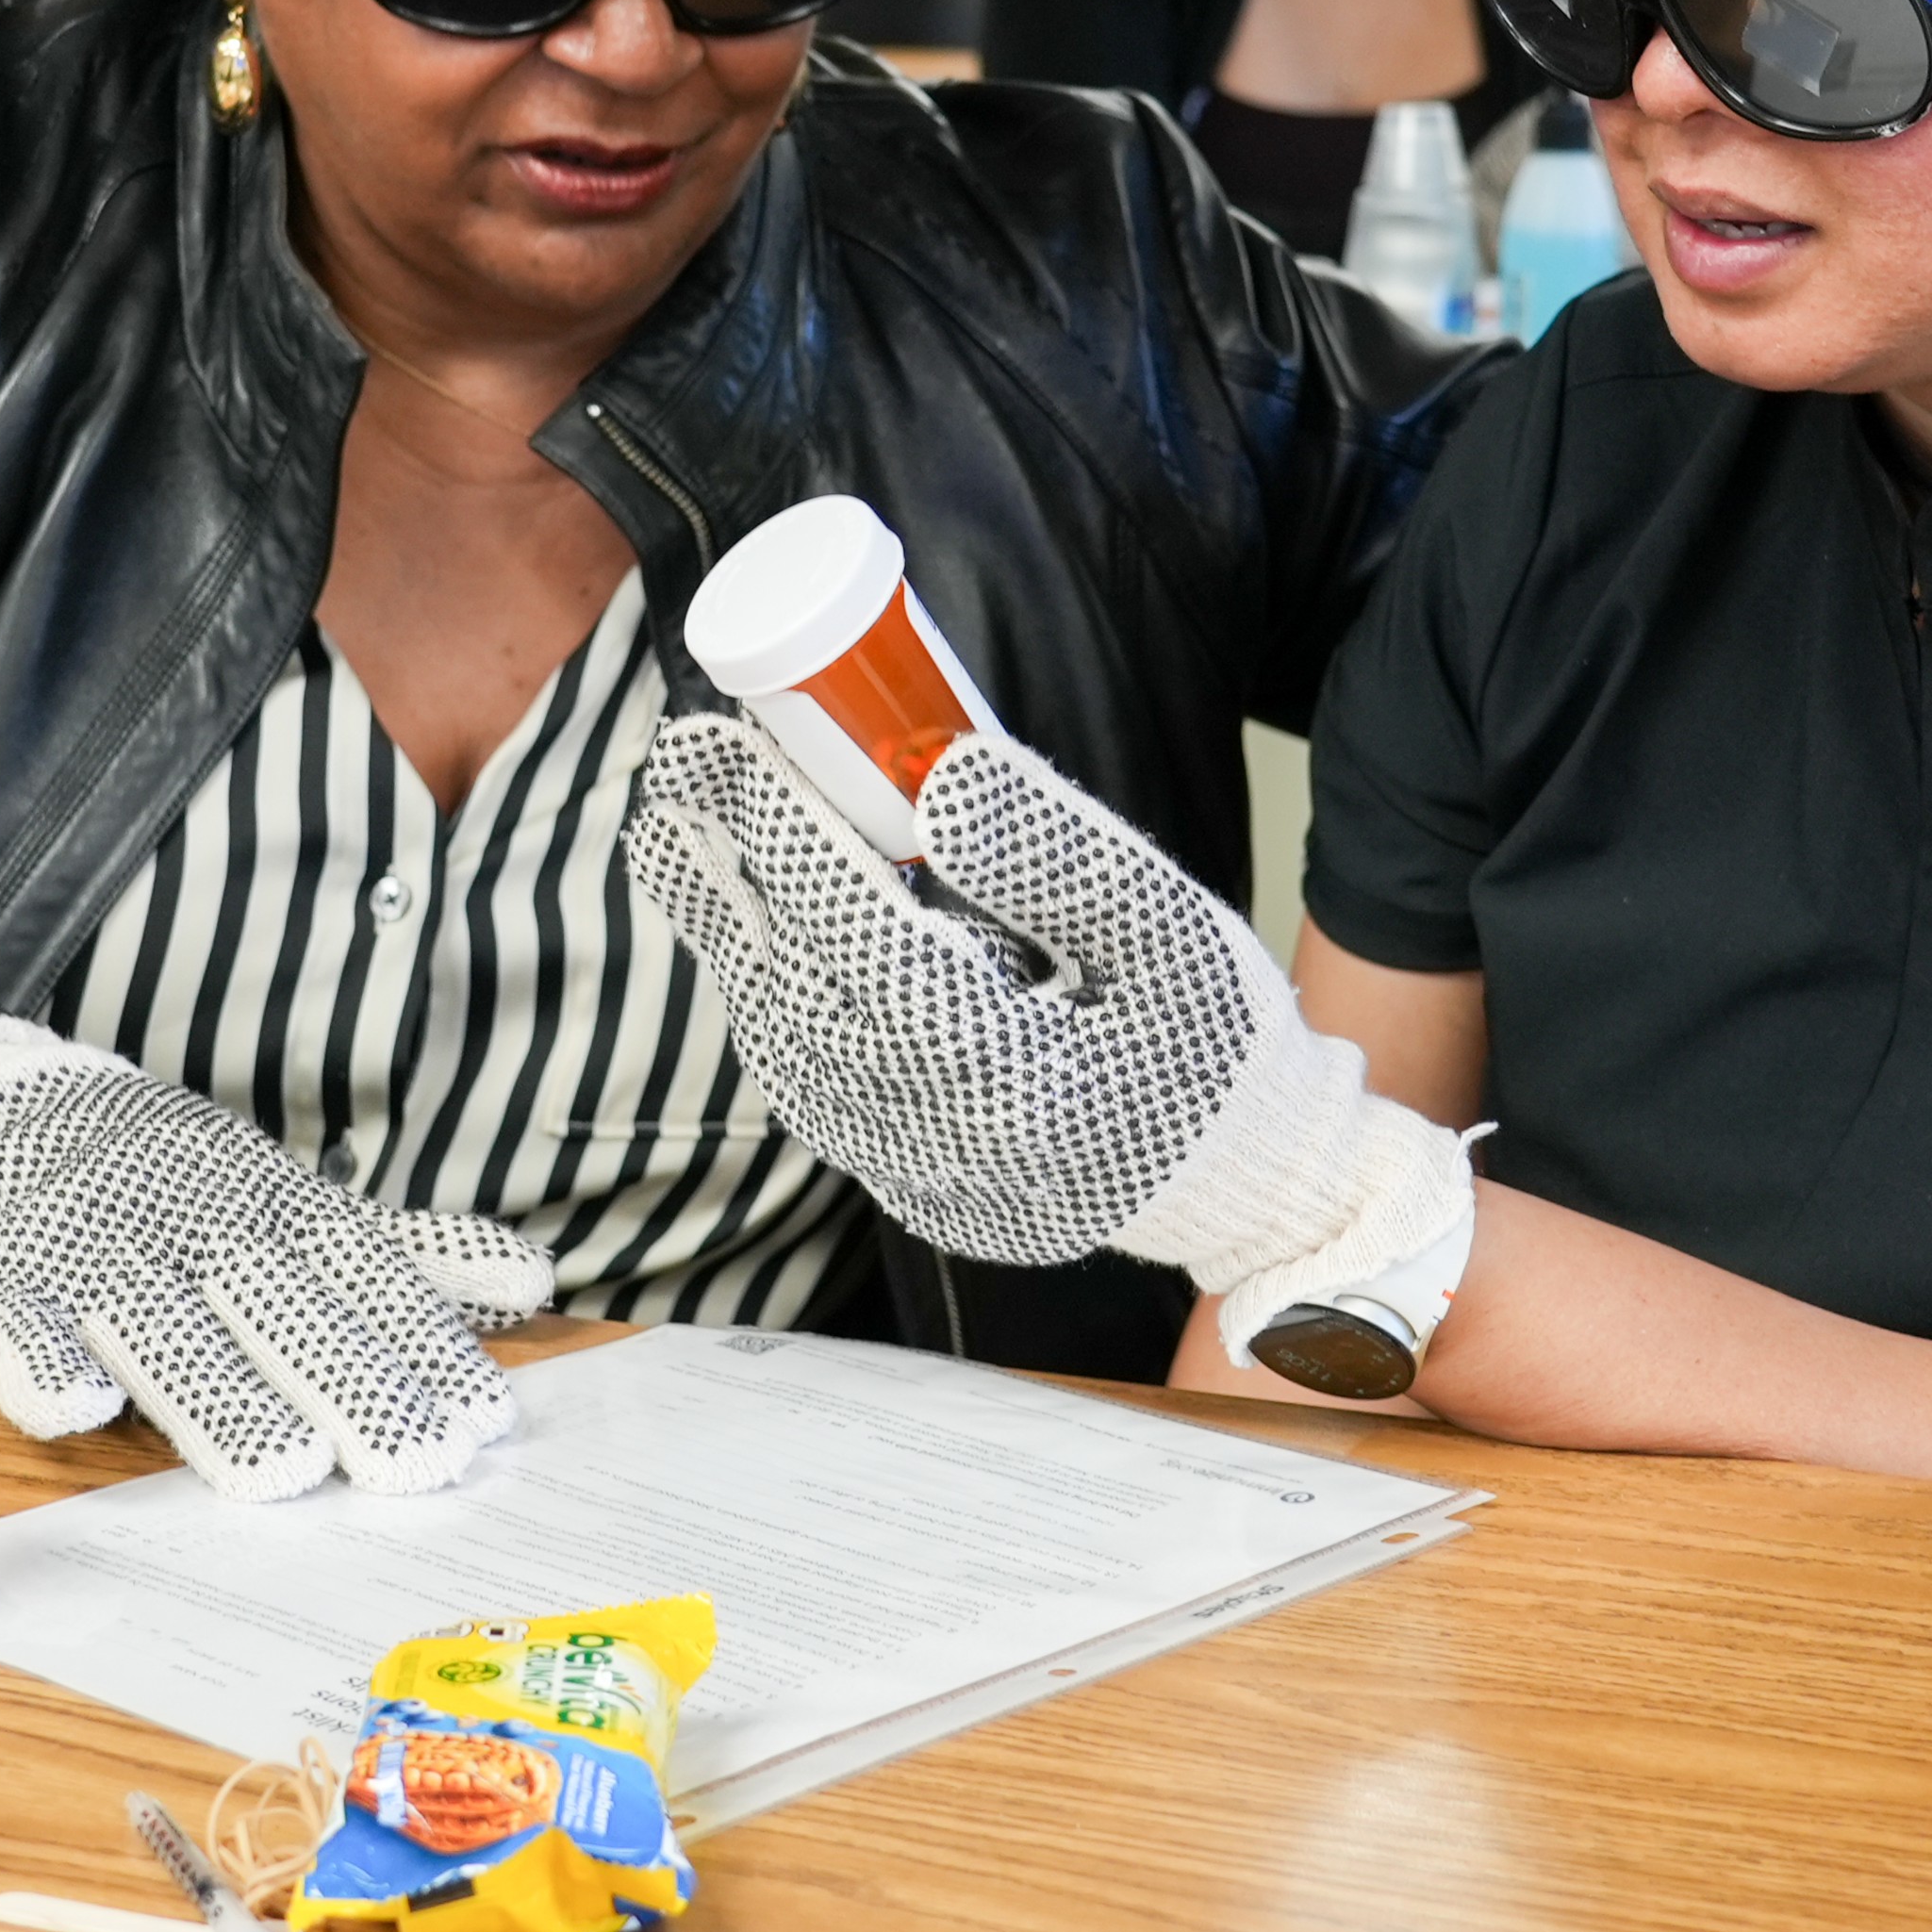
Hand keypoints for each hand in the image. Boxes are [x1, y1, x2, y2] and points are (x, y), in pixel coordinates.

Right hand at [0, 1016, 549, 1501]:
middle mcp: (189, 1216)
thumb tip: (531, 1283)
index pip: (361, 1273)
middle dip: (346, 1382)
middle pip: (274, 1305)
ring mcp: (88, 1242)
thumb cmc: (172, 1186)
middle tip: (410, 1466)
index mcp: (270, 1200)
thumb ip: (406, 1254)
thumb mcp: (293, 1206)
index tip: (481, 1421)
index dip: (420, 1343)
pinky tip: (79, 1410)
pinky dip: (38, 1358)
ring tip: (281, 1469)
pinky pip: (10, 1315)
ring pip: (157, 1321)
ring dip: (216, 1391)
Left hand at [628, 719, 1468, 1342]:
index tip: (734, 744)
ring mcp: (916, 1180)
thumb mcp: (1173, 929)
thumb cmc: (1219, 1040)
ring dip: (730, 931)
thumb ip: (1058, 855)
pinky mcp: (903, 1186)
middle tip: (686, 761)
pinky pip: (807, 1086)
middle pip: (800, 993)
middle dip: (730, 868)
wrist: (1246, 1180)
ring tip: (686, 823)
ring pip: (784, 1046)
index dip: (793, 840)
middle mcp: (948, 1150)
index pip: (872, 943)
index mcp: (1026, 1084)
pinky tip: (748, 920)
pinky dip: (769, 993)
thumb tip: (938, 770)